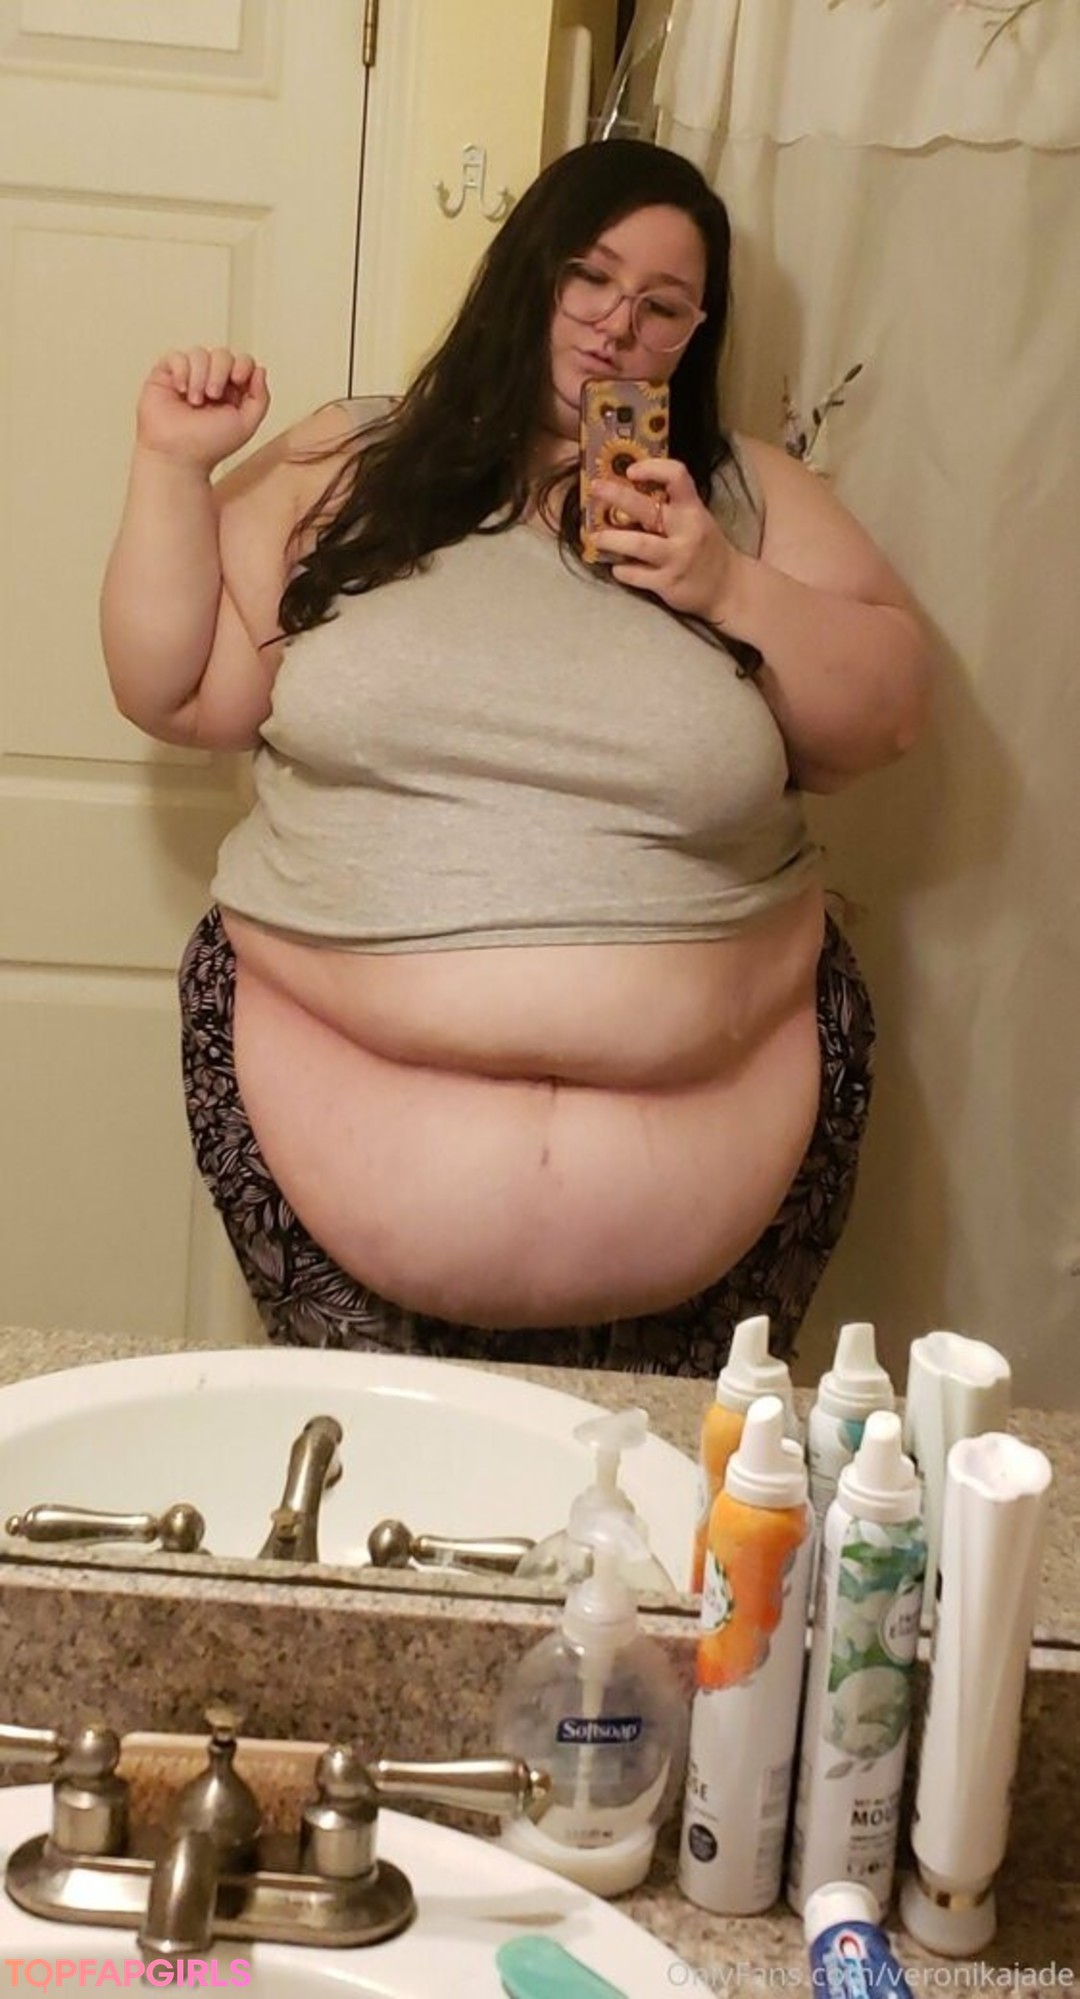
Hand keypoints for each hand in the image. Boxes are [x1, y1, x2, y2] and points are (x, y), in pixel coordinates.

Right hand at [135, 347, 270, 470]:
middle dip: (220, 372)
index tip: (238, 379)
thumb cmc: (208, 446)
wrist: (178, 455)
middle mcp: (209, 381)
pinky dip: (181, 371)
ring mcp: (187, 377)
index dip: (243, 364)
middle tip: (213, 395)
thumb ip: (260, 398)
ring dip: (200, 376)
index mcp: (230, 392)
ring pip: (199, 353)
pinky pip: (176, 356)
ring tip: (195, 400)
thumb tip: (260, 370)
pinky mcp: (166, 375)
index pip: (241, 362)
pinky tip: (181, 390)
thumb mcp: (246, 424)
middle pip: (222, 354)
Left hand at [589, 457, 738, 623]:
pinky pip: (636, 575)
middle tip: (595, 489)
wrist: (729, 588)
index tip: (630, 471)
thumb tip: (629, 490)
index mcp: (693, 509)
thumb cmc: (705, 548)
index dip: (652, 468)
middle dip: (617, 495)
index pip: (676, 476)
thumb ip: (671, 507)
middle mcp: (686, 531)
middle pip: (646, 508)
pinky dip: (622, 570)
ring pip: (638, 544)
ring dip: (612, 539)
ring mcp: (677, 558)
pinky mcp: (668, 583)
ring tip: (595, 537)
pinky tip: (616, 567)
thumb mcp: (696, 520)